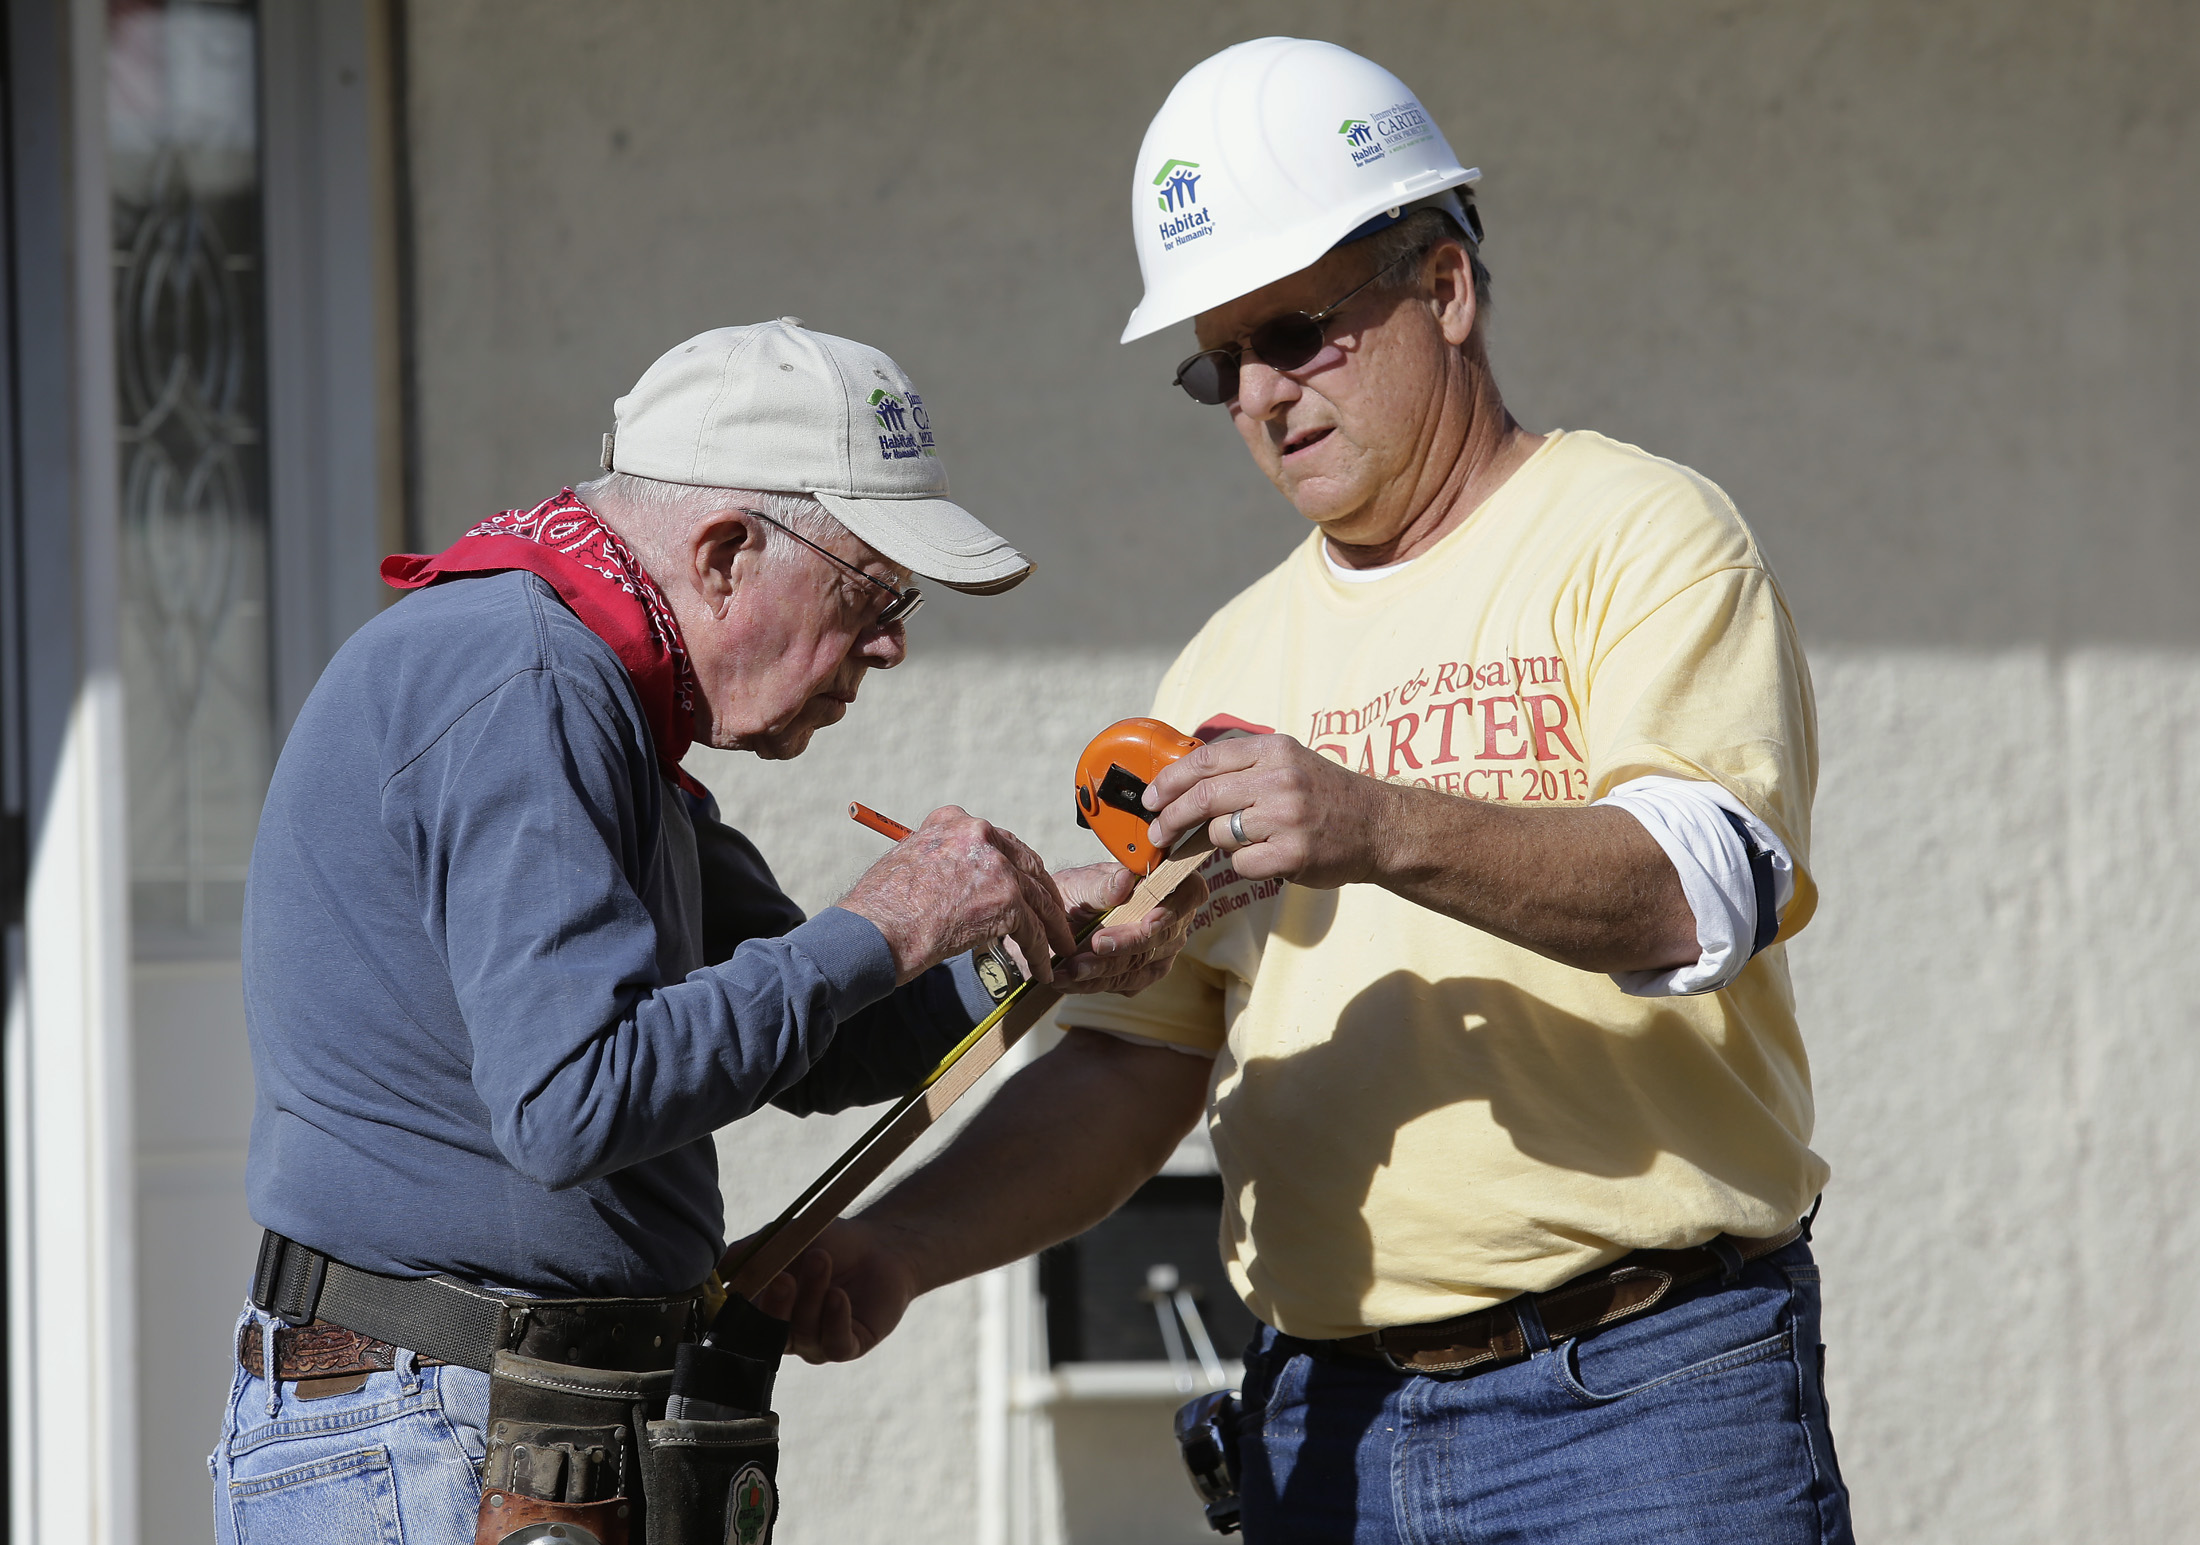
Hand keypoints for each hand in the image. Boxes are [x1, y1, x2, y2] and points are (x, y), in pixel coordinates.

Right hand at [740, 1218, 922, 1363]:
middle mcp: (789, 1334)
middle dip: (776, 1305)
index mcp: (766, 1312)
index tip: (743, 1288)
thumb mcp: (782, 1239)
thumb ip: (747, 1254)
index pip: (742, 1324)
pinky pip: (835, 1343)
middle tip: (785, 1276)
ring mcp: (818, 1342)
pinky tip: (839, 1295)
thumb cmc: (830, 1241)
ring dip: (812, 1294)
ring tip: (822, 1259)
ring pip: (805, 1333)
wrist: (880, 1244)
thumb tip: (713, 1270)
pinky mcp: (850, 1345)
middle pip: (770, 1333)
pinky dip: (835, 1318)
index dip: (740, 1311)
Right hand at [839, 807, 1076, 984]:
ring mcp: (996, 866)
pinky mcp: (1006, 900)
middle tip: (1053, 918)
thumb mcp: (909, 860)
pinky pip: (1033, 930)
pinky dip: (1041, 953)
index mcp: (954, 821)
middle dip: (1043, 895)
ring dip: (1051, 928)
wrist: (873, 931)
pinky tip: (1043, 969)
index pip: (1001, 842)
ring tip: (1059, 948)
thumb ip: (942, 860)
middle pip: (1028, 865)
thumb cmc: (880, 908)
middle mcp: (979, 835)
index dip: (1018, 869)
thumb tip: (963, 879)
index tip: (1027, 888)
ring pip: (1037, 899)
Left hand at [1048, 862, 1204, 994]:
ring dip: (1103, 968)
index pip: (1190, 893)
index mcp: (1164, 884)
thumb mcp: (1081, 883)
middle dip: (1127, 944)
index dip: (1174, 909)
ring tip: (1072, 967)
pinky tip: (1069, 978)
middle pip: (1163, 937)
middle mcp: (1169, 920)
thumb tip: (1124, 880)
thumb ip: (1102, 885)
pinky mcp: (1140, 976)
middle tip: (1096, 944)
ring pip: (1139, 965)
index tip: (1148, 922)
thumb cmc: (1075, 893)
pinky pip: (1121, 983)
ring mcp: (1158, 951)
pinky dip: (1092, 982)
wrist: (1055, 921)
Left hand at [1142, 733, 1393, 888]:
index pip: (1204, 761)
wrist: (1379, 825)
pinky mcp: (1292, 854)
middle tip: (1157, 834)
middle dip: (1170, 819)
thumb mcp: (1288, 761)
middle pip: (1201, 799)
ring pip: (1219, 834)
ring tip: (1244, 840)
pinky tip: (1268, 856)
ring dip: (1219, 842)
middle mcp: (1278, 780)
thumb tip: (1180, 781)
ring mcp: (1286, 818)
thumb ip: (1241, 765)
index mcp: (1273, 750)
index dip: (1168, 781)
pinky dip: (1245, 864)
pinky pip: (1242, 864)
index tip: (1150, 799)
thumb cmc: (1324, 795)